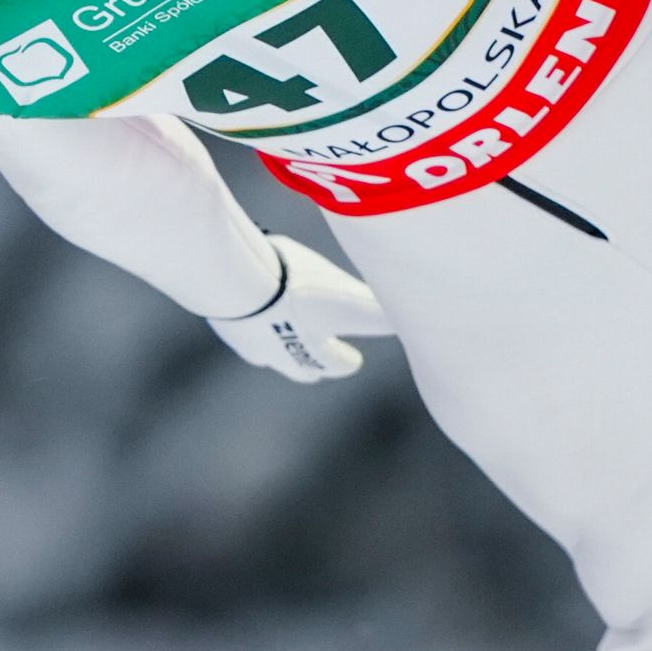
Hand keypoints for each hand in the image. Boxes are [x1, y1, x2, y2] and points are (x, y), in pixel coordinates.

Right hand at [207, 236, 394, 382]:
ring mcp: (250, 340)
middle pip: (300, 368)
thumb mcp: (352, 296)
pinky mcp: (226, 324)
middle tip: (318, 362)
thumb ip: (383, 309)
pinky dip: (248, 323)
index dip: (344, 361)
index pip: (336, 363)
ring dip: (278, 347)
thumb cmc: (300, 288)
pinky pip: (240, 328)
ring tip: (279, 333)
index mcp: (316, 349)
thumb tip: (425, 311)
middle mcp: (282, 352)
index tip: (351, 361)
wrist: (238, 282)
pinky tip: (247, 308)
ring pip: (267, 353)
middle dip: (312, 365)